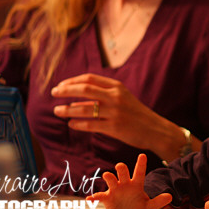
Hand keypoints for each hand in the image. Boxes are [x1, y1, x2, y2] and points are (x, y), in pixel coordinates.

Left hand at [51, 73, 187, 159]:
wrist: (155, 129)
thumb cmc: (135, 113)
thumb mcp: (122, 97)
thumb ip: (103, 94)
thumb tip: (76, 95)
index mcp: (117, 86)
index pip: (89, 79)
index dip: (72, 81)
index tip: (60, 85)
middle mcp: (115, 97)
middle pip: (85, 89)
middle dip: (66, 90)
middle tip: (54, 93)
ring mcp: (115, 112)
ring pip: (85, 108)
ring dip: (68, 109)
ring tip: (57, 111)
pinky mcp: (115, 128)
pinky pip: (91, 125)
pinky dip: (78, 124)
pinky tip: (71, 123)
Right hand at [86, 154, 171, 208]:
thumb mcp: (150, 208)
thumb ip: (158, 202)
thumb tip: (170, 197)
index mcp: (136, 185)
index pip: (140, 172)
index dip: (141, 164)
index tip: (143, 155)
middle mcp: (125, 184)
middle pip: (123, 172)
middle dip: (121, 168)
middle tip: (120, 166)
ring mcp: (115, 190)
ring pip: (111, 179)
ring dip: (108, 177)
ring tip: (108, 176)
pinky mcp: (108, 199)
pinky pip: (100, 196)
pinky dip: (95, 197)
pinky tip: (91, 198)